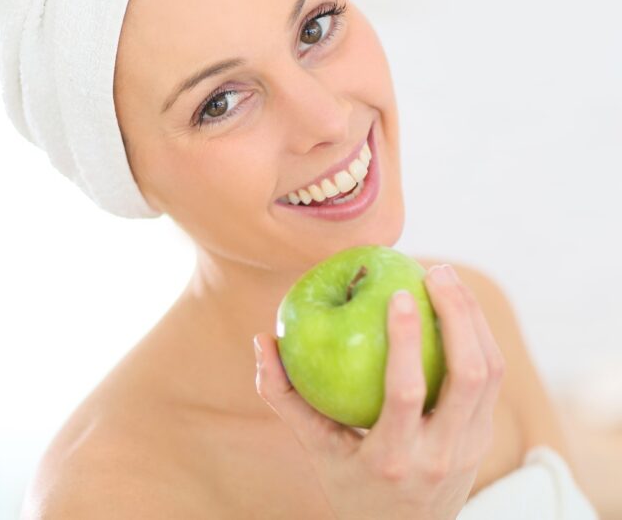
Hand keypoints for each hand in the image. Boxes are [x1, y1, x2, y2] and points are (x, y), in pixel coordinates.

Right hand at [253, 264, 504, 519]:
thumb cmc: (349, 482)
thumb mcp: (314, 447)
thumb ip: (283, 396)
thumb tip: (261, 340)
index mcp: (391, 458)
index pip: (406, 393)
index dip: (408, 340)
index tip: (399, 293)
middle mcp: (440, 455)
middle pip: (470, 376)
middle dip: (459, 315)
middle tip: (435, 271)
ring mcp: (471, 448)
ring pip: (491, 373)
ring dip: (474, 318)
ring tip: (446, 277)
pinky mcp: (485, 437)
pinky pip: (492, 378)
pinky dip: (479, 335)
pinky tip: (457, 305)